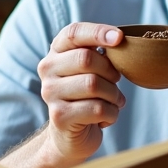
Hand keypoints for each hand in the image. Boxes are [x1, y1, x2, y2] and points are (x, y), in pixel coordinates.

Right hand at [35, 22, 126, 163]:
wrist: (70, 135)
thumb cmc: (87, 96)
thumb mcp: (92, 70)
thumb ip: (101, 53)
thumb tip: (119, 40)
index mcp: (57, 51)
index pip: (74, 33)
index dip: (98, 32)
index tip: (119, 38)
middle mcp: (48, 69)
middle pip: (87, 59)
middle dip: (111, 72)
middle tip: (115, 82)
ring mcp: (50, 92)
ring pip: (94, 85)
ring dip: (114, 95)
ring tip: (112, 102)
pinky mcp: (59, 115)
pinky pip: (98, 108)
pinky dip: (112, 114)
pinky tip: (105, 118)